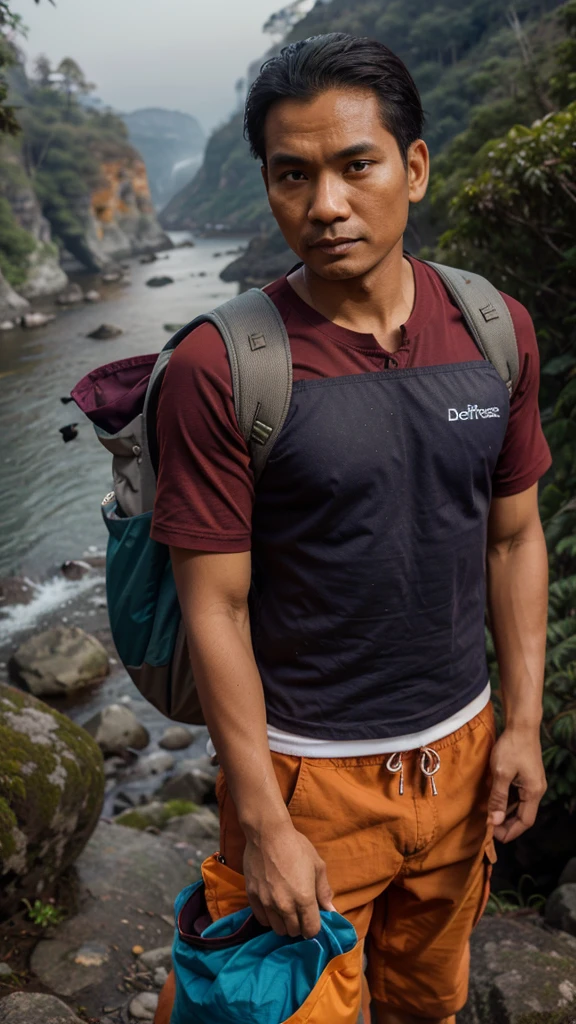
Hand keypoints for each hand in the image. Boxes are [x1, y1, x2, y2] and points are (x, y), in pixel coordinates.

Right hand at [243, 821, 335, 938]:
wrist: (267, 833)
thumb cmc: (296, 846)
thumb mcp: (317, 865)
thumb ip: (324, 891)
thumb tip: (331, 910)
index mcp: (304, 898)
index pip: (311, 930)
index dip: (314, 928)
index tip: (312, 920)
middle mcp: (285, 905)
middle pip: (294, 932)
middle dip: (300, 926)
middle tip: (299, 913)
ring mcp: (267, 902)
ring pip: (278, 929)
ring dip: (284, 924)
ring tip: (286, 911)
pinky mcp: (252, 897)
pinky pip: (262, 920)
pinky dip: (269, 918)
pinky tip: (273, 907)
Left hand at [487, 728, 546, 841]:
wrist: (521, 725)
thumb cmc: (511, 747)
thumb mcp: (501, 774)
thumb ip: (498, 798)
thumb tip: (495, 821)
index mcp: (534, 792)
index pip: (525, 821)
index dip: (510, 831)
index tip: (493, 835)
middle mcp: (536, 790)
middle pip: (523, 815)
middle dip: (507, 824)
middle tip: (489, 828)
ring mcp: (532, 782)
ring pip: (520, 805)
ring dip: (506, 812)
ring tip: (489, 817)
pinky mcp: (527, 775)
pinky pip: (518, 795)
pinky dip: (507, 800)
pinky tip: (494, 800)